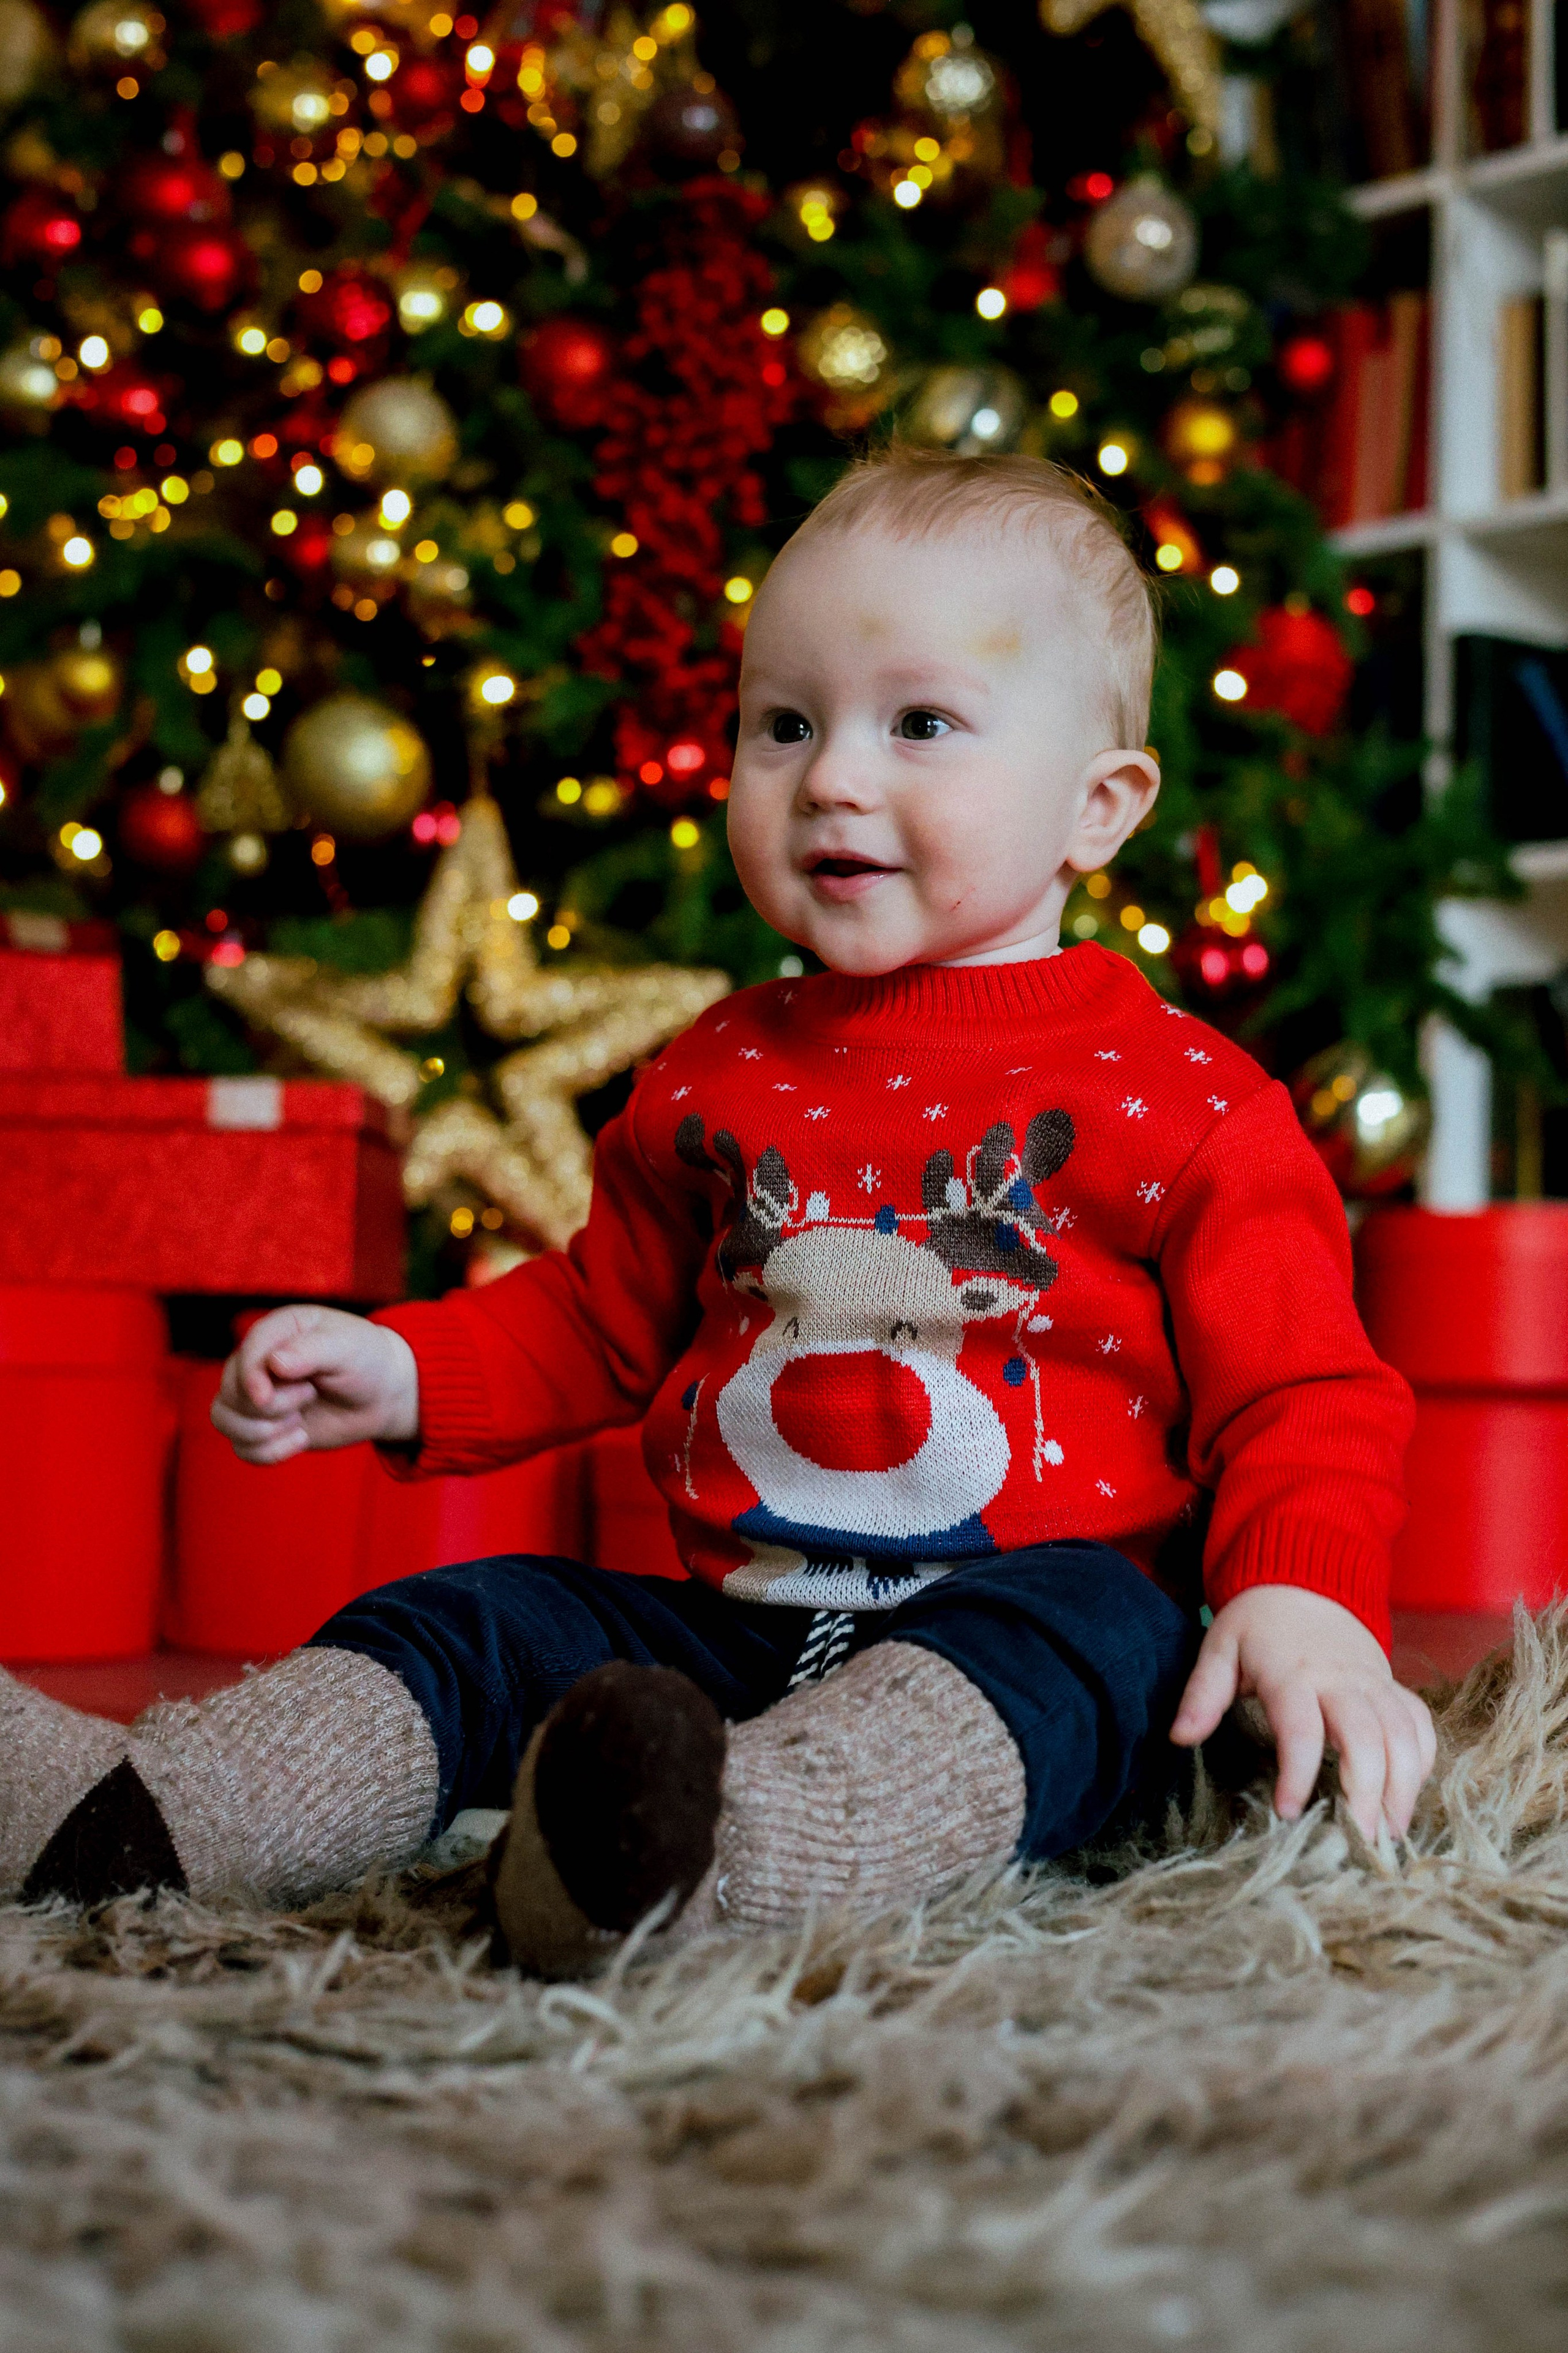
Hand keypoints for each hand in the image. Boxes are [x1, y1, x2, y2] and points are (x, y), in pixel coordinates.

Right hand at [210, 1305, 419, 1465]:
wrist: (381, 1395)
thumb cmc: (366, 1362)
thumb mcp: (349, 1348)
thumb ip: (312, 1351)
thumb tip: (274, 1363)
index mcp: (278, 1330)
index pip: (246, 1353)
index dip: (249, 1378)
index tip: (265, 1397)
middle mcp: (258, 1360)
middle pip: (231, 1390)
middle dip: (270, 1407)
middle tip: (310, 1395)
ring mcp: (255, 1394)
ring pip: (223, 1418)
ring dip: (261, 1432)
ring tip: (300, 1423)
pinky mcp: (262, 1425)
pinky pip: (240, 1447)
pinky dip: (267, 1452)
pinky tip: (300, 1440)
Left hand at [1169, 1584, 1435, 1841]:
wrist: (1305, 1583)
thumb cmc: (1257, 1625)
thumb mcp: (1220, 1648)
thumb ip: (1203, 1694)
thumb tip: (1179, 1737)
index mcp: (1292, 1673)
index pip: (1301, 1727)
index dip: (1297, 1772)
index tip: (1287, 1812)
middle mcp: (1340, 1679)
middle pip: (1367, 1736)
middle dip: (1368, 1791)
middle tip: (1360, 1839)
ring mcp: (1373, 1682)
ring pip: (1403, 1734)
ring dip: (1403, 1785)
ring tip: (1389, 1832)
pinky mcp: (1392, 1685)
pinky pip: (1420, 1722)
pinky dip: (1422, 1758)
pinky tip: (1408, 1792)